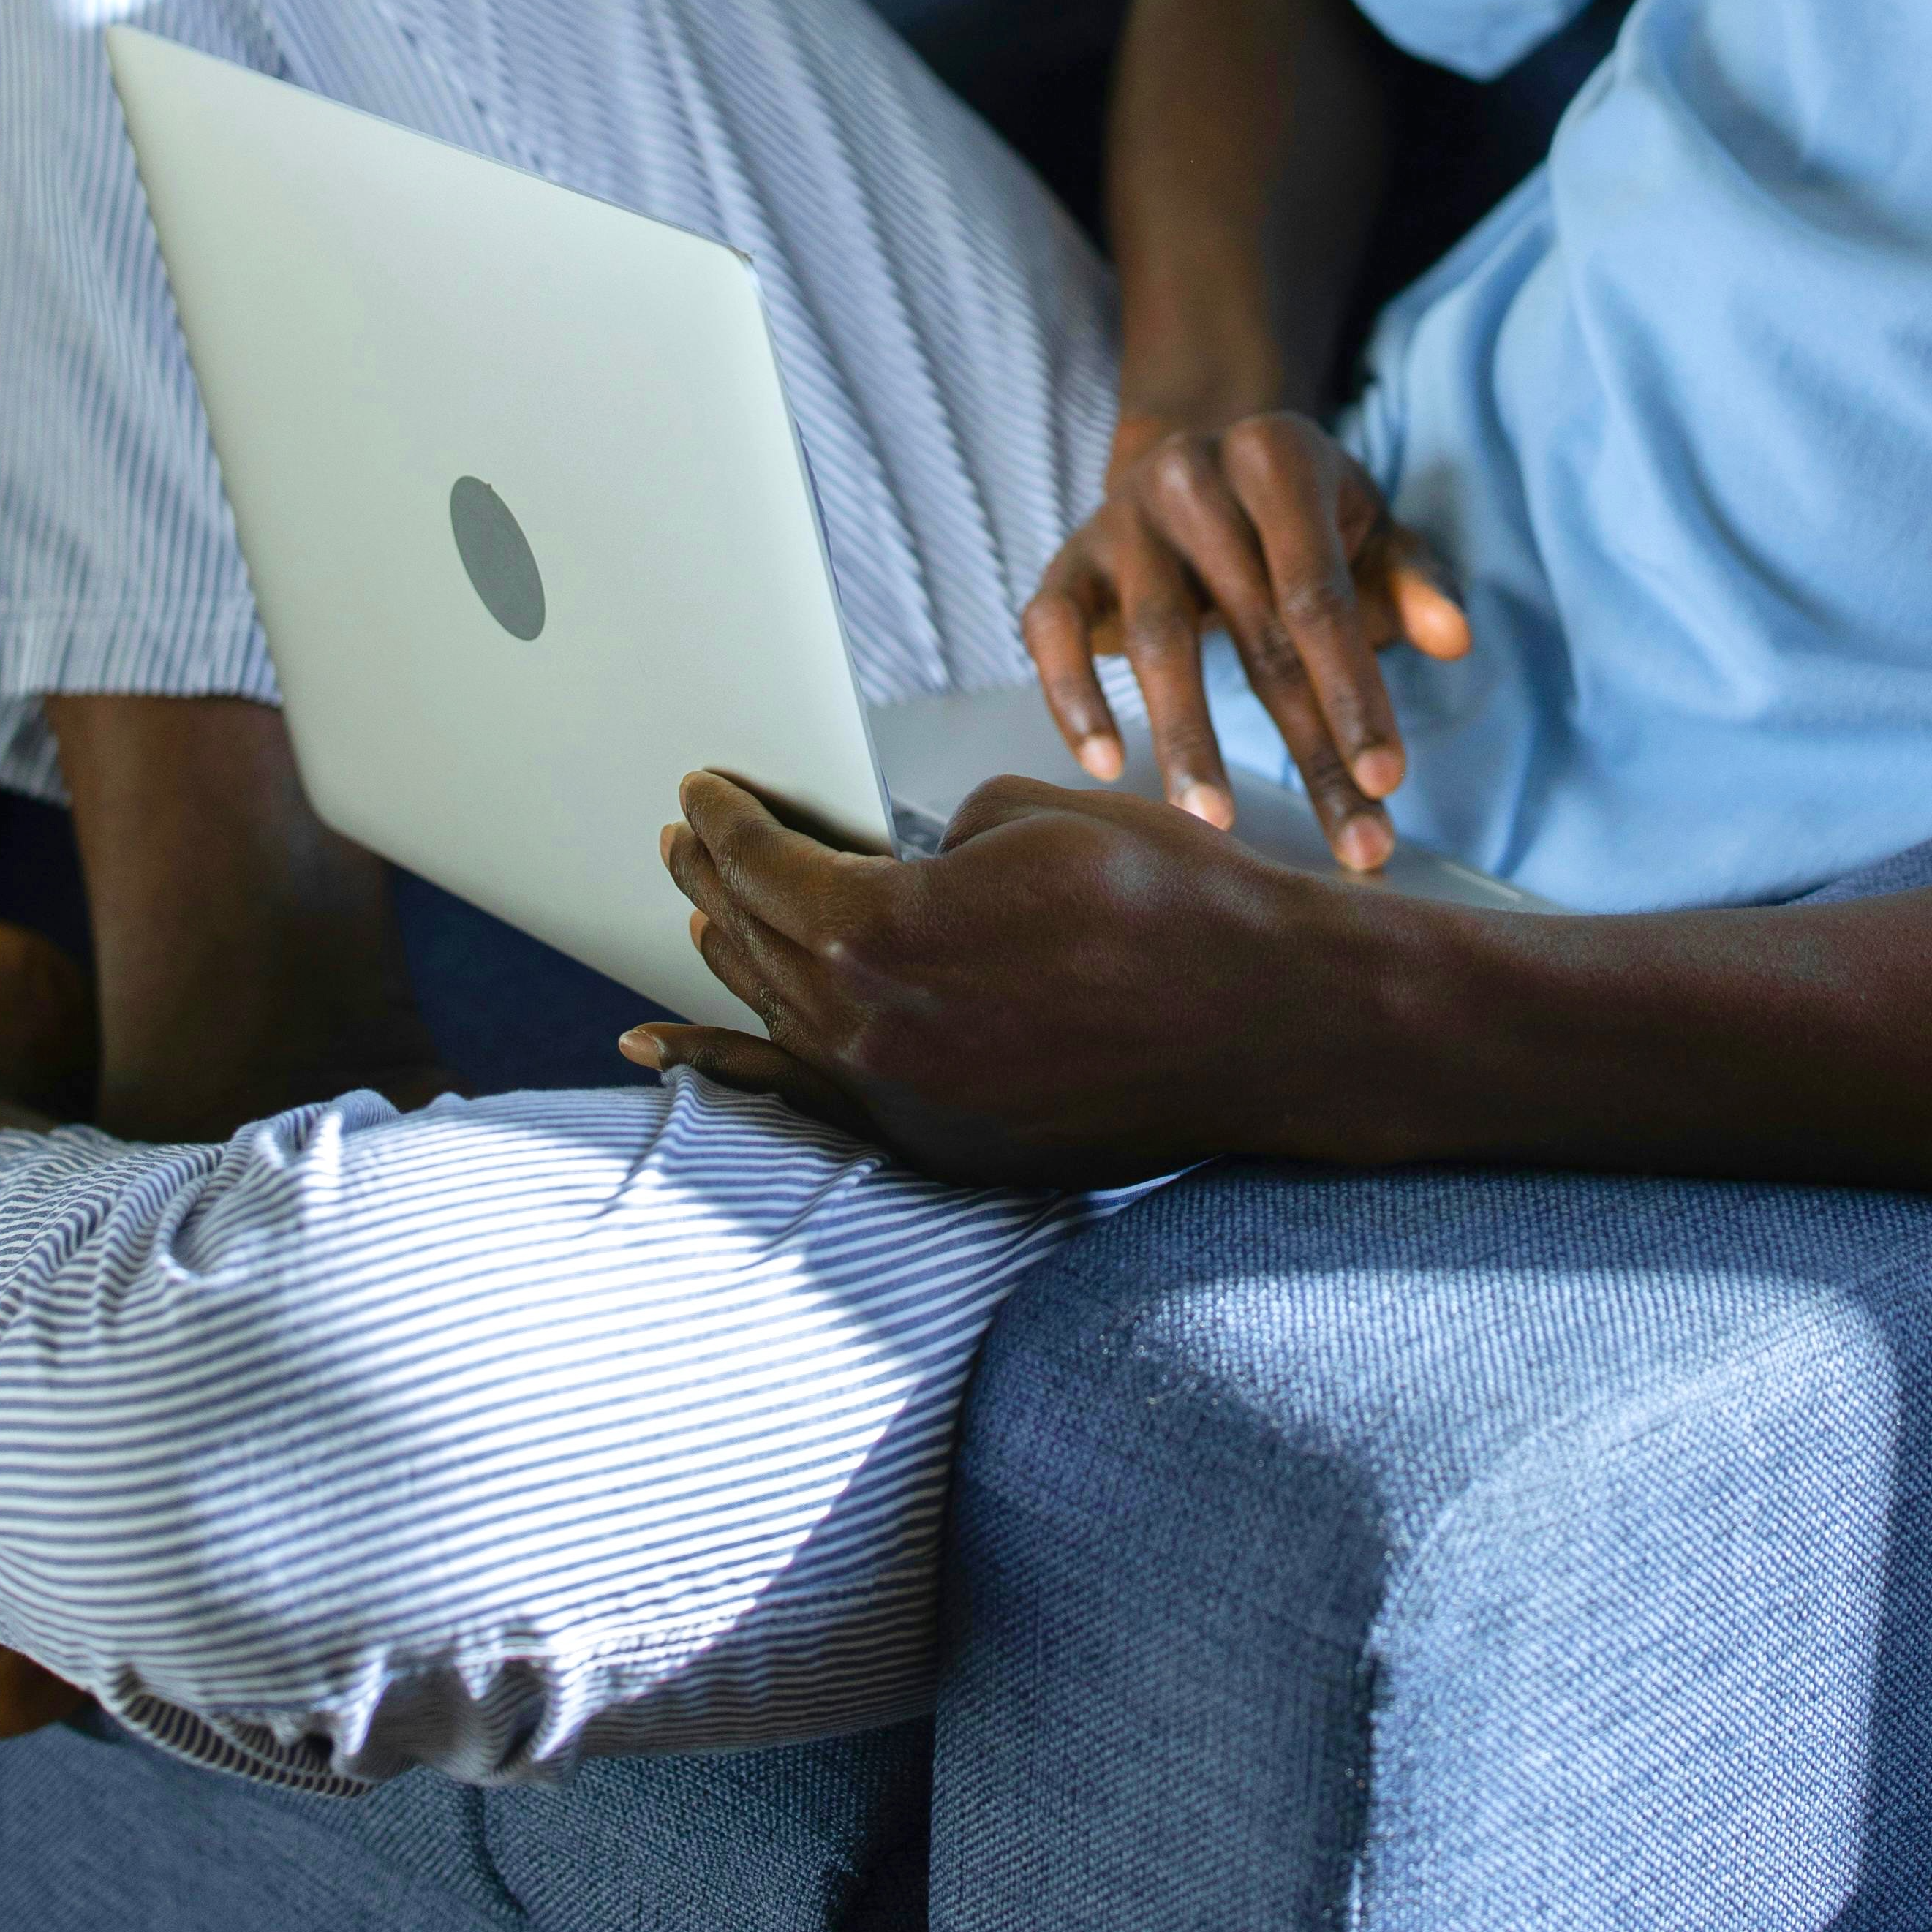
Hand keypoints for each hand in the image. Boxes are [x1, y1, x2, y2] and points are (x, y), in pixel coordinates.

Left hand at [624, 765, 1419, 1181]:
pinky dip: (737, 1069)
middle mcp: (873, 1026)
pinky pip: (812, 1098)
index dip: (726, 819)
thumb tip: (904, 869)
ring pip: (783, 1015)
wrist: (1266, 1015)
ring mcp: (905, 1099)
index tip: (702, 787)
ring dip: (730, 957)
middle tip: (682, 835)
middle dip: (713, 880)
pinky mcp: (944, 1144)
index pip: (767, 864)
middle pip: (757, 941)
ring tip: (697, 911)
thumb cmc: (1163, 894)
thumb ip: (931, 840)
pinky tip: (665, 1057)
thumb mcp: (1026, 815)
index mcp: (884, 925)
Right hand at [1021, 409, 1469, 870]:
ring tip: (1216, 829)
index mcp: (1278, 456)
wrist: (1194, 461)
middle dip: (1308, 746)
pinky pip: (1052, 629)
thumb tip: (1455, 639)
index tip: (1389, 782)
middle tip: (1352, 843)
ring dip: (1188, 739)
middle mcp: (1193, 472)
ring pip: (1156, 638)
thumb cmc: (1300, 522)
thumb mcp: (1369, 533)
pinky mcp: (1068, 559)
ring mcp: (1121, 516)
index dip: (1355, 690)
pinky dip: (1074, 696)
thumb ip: (1414, 582)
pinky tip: (1106, 765)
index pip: (1320, 594)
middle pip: (1254, 628)